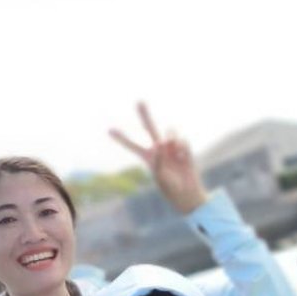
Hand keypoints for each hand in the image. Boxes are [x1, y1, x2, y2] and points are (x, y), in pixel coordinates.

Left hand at [109, 101, 207, 215]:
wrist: (187, 194)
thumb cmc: (170, 188)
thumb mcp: (160, 176)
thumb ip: (158, 159)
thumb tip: (160, 143)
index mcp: (148, 157)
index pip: (132, 145)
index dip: (122, 138)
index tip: (109, 130)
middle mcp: (159, 149)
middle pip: (150, 128)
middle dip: (145, 115)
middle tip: (140, 101)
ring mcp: (172, 148)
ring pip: (170, 130)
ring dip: (171, 135)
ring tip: (170, 143)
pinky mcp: (184, 149)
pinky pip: (182, 140)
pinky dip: (182, 148)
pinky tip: (183, 157)